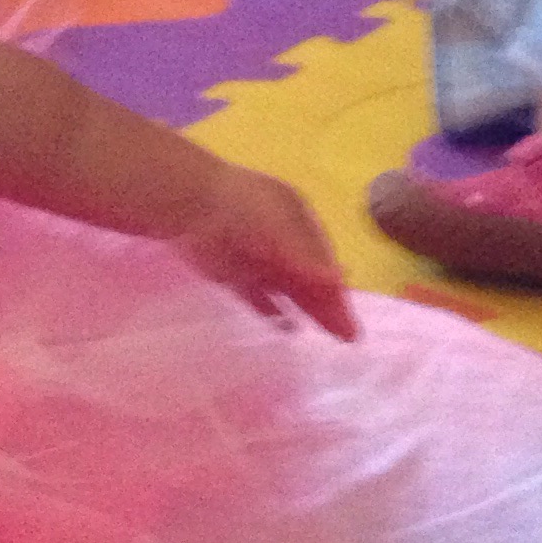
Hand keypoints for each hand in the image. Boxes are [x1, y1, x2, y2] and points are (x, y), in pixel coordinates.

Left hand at [171, 161, 357, 340]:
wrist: (189, 205)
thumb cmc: (244, 210)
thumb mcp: (283, 228)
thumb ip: (308, 258)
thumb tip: (340, 281)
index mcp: (299, 220)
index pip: (325, 262)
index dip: (339, 292)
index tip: (351, 320)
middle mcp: (281, 239)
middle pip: (309, 278)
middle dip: (328, 305)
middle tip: (347, 338)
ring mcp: (255, 257)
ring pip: (287, 288)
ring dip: (304, 308)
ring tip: (323, 336)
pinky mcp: (231, 274)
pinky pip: (256, 296)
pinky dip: (270, 310)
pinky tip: (284, 327)